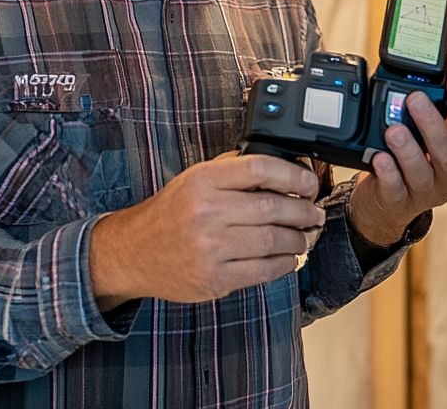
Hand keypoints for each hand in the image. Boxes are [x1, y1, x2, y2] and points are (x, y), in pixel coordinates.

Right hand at [89, 152, 324, 308]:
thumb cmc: (171, 212)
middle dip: (304, 211)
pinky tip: (288, 257)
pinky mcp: (214, 279)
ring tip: (303, 236)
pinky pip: (263, 271)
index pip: (261, 170)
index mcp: (203, 181)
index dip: (294, 175)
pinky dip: (285, 264)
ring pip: (274, 241)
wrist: (133, 252)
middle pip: (274, 207)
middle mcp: (206, 212)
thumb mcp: (195, 178)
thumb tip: (285, 166)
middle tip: (314, 213)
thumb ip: (234, 170)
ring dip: (298, 239)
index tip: (309, 183)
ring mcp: (210, 249)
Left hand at [348, 52, 446, 245]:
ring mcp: (426, 192)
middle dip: (433, 124)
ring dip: (408, 149)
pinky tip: (379, 157)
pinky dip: (388, 173)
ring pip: (422, 173)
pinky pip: (395, 189)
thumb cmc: (419, 156)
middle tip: (415, 99)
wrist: (390, 202)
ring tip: (393, 129)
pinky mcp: (399, 203)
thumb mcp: (436, 127)